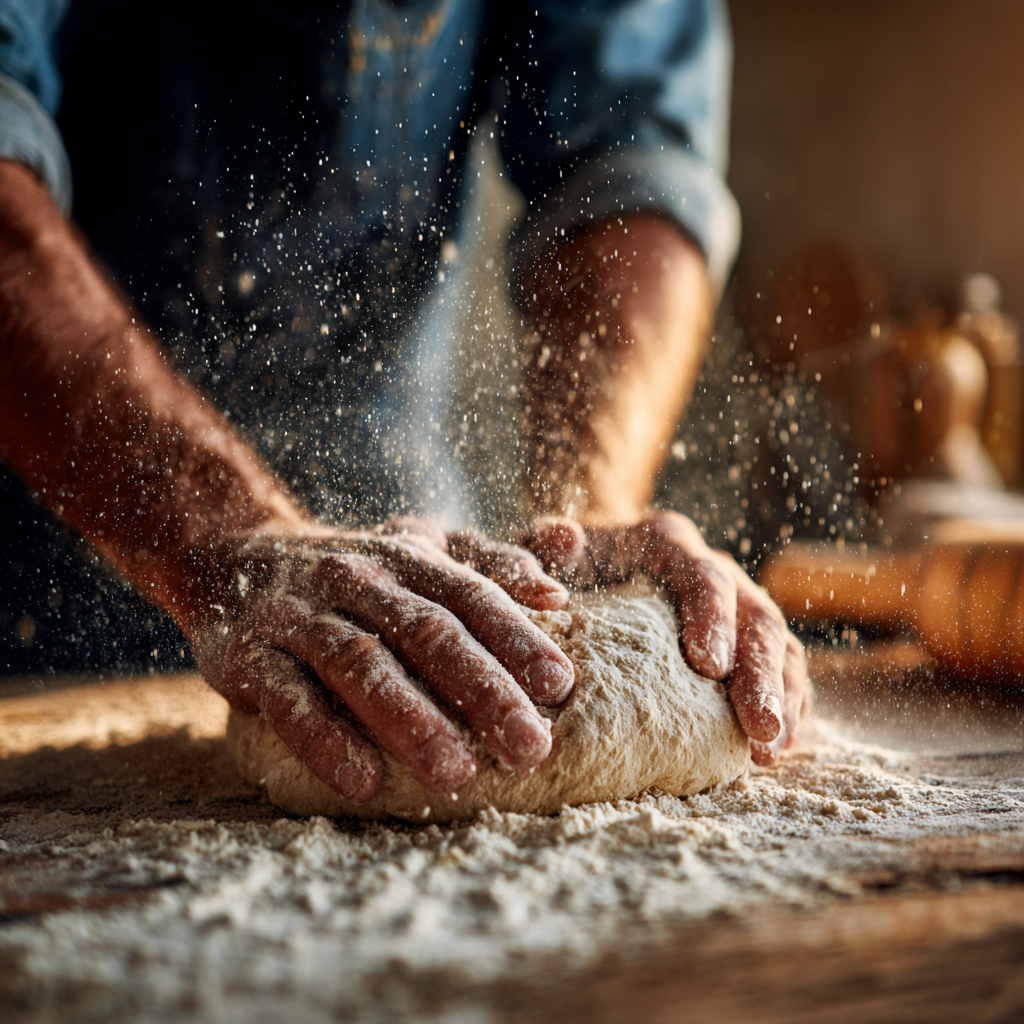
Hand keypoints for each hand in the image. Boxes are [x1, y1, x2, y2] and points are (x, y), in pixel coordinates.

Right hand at [190, 517, 574, 802]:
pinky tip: (362, 781)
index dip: (517, 637)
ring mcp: (299, 615)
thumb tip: (558, 585)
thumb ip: (490, 564)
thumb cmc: (355, 571)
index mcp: (408, 559)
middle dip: (481, 689)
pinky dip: (323, 739)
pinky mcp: (247, 654)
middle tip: (529, 746)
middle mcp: (357, 579)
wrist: (232, 557)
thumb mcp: (420, 552)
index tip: (561, 686)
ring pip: (359, 664)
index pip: (470, 595)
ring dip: (409, 719)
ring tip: (457, 773)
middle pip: (425, 631)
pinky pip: (286, 698)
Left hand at [524, 510, 809, 764]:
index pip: (703, 575)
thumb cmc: (563, 567)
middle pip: (755, 614)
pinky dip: (786, 708)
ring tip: (771, 751)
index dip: (712, 618)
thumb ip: (541, 546)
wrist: (588, 568)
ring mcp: (736, 607)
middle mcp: (714, 569)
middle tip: (758, 727)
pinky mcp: (744, 645)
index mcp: (668, 543)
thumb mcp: (542, 551)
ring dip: (782, 698)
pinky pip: (781, 673)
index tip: (708, 665)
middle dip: (761, 673)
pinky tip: (774, 752)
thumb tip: (565, 541)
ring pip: (779, 646)